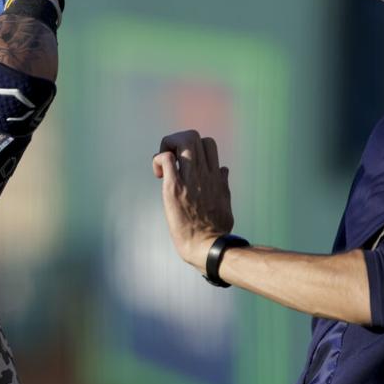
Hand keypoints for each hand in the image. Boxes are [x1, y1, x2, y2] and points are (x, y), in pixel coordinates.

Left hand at [153, 130, 234, 269]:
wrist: (208, 246)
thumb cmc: (217, 230)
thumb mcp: (225, 202)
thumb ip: (223, 184)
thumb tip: (223, 170)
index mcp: (216, 176)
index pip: (208, 144)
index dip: (193, 148)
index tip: (184, 165)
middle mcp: (204, 173)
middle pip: (194, 136)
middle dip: (177, 142)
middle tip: (171, 161)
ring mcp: (190, 179)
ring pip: (182, 141)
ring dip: (168, 146)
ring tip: (163, 165)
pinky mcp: (174, 188)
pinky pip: (165, 158)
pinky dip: (158, 159)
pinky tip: (158, 175)